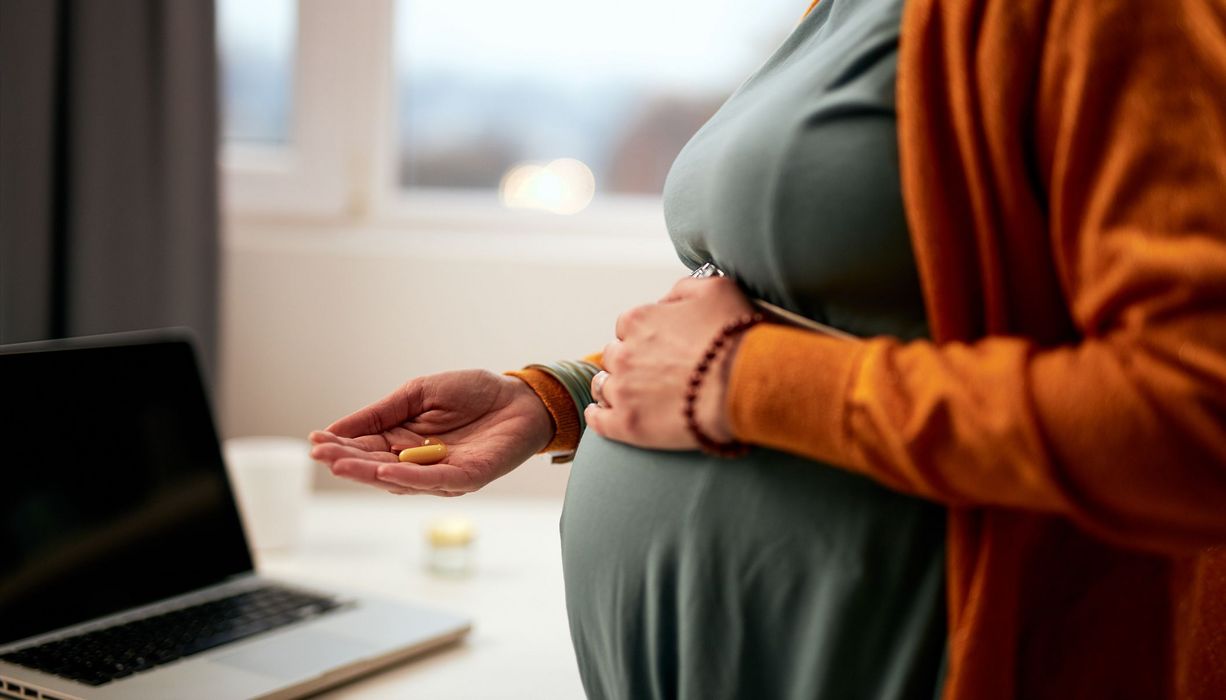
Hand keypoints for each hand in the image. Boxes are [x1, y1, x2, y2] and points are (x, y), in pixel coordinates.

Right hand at [309, 370, 553, 495]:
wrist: (520, 396)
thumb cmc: (473, 393)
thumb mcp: (418, 393)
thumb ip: (382, 412)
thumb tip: (335, 429)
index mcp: (404, 442)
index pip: (366, 449)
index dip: (341, 447)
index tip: (314, 441)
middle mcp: (419, 463)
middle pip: (376, 467)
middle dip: (348, 462)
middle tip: (321, 455)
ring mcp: (442, 474)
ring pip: (399, 480)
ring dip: (369, 473)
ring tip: (341, 464)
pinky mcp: (468, 477)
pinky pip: (435, 481)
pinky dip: (409, 478)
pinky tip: (385, 471)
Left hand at [585, 276, 754, 449]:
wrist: (746, 385)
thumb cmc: (736, 336)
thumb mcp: (715, 289)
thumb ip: (683, 289)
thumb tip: (667, 299)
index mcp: (639, 320)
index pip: (627, 325)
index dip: (645, 336)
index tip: (661, 346)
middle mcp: (623, 353)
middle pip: (614, 355)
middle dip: (630, 361)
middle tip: (654, 373)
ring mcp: (622, 390)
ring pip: (603, 386)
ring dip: (614, 387)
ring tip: (634, 395)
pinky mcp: (627, 424)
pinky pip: (598, 420)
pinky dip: (598, 417)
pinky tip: (604, 415)